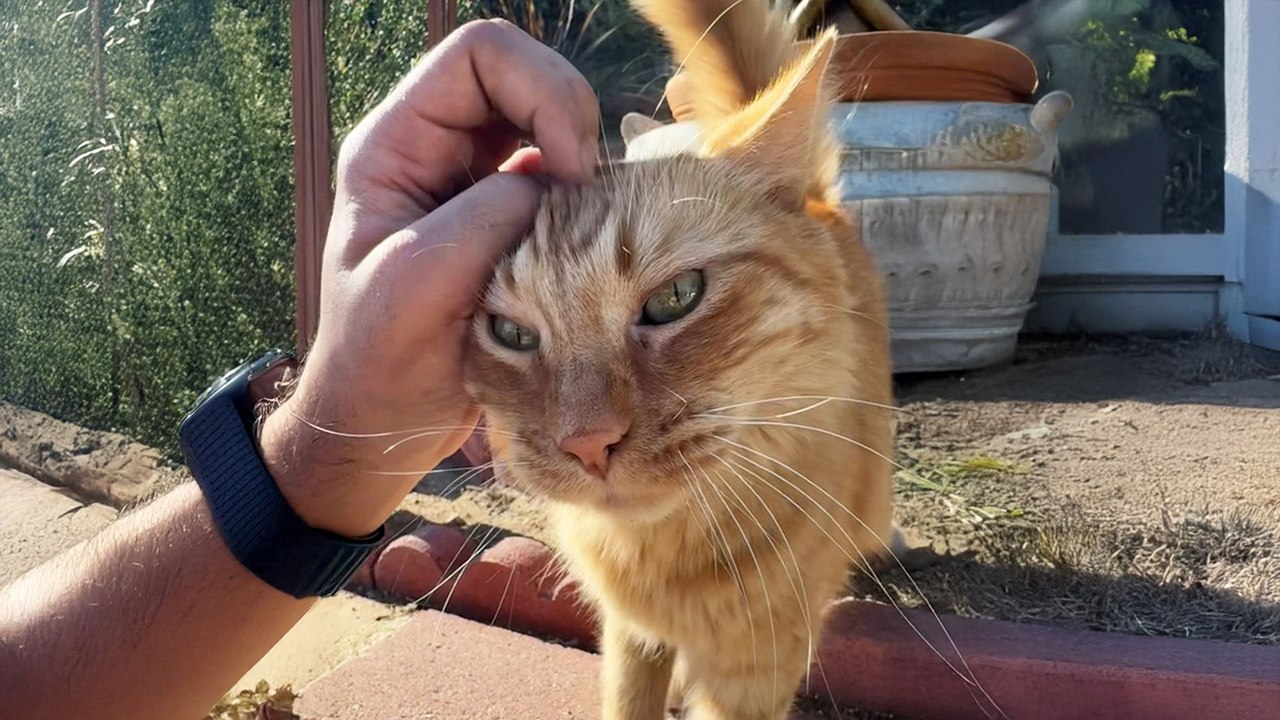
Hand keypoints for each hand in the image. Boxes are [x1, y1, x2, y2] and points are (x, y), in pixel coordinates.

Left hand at [258, 20, 599, 536]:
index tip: (567, 168)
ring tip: (592, 234)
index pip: (481, 57)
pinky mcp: (514, 228)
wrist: (383, 427)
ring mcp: (479, 187)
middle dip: (573, 125)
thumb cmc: (378, 361)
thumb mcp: (418, 284)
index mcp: (398, 144)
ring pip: (556, 132)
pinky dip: (592, 208)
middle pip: (529, 80)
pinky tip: (591, 253)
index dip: (541, 90)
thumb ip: (487, 217)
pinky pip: (568, 187)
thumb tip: (561, 185)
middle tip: (592, 198)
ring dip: (586, 171)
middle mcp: (441, 151)